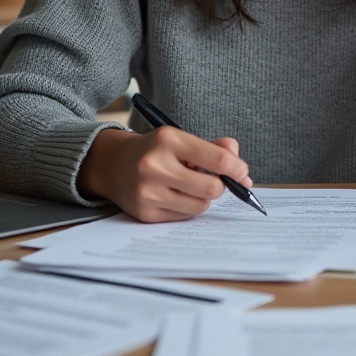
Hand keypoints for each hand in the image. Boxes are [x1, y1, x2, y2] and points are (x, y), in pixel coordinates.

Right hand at [77, 127, 252, 222]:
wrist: (113, 164)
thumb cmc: (156, 151)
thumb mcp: (181, 140)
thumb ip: (215, 149)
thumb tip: (242, 172)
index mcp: (168, 139)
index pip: (217, 159)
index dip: (237, 168)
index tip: (242, 173)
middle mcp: (155, 165)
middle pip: (212, 188)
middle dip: (219, 186)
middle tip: (214, 180)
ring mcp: (147, 191)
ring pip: (200, 205)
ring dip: (202, 198)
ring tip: (189, 186)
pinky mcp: (145, 213)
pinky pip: (183, 217)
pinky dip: (186, 208)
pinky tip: (174, 195)